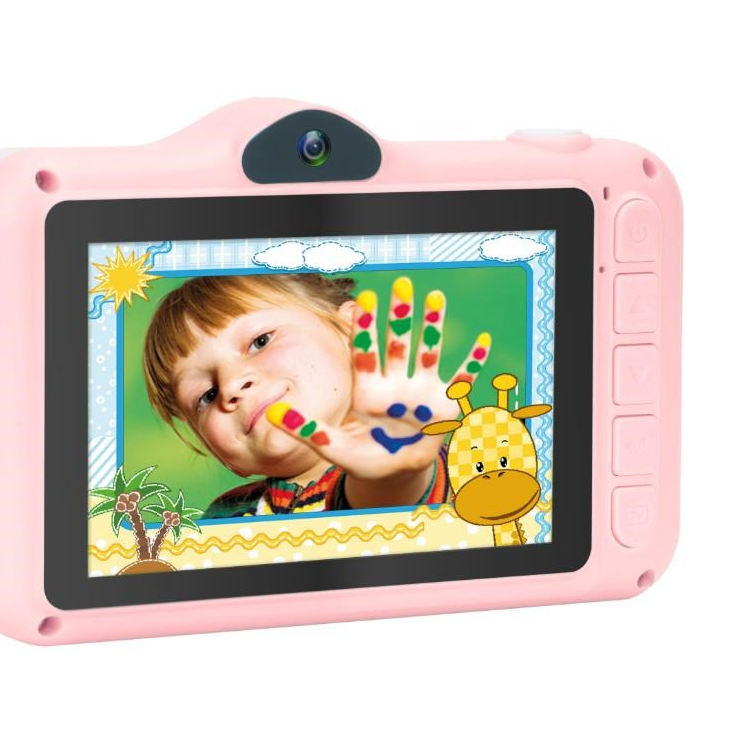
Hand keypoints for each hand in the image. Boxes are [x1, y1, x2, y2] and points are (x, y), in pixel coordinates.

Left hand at [266, 277, 490, 481]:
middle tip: (401, 285)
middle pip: (396, 344)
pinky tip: (482, 342)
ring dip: (432, 327)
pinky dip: (473, 365)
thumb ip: (308, 432)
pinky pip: (461, 381)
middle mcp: (395, 382)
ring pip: (428, 352)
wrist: (397, 468)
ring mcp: (421, 390)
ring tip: (435, 297)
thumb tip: (272, 416)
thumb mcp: (335, 448)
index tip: (360, 303)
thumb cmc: (366, 456)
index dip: (363, 330)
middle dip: (399, 316)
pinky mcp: (444, 403)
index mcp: (368, 390)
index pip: (364, 354)